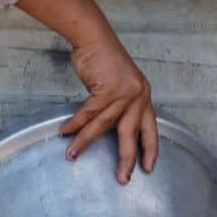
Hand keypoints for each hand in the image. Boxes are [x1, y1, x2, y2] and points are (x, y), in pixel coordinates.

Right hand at [62, 37, 157, 183]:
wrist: (94, 38)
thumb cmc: (104, 59)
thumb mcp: (121, 83)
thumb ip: (121, 104)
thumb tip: (112, 125)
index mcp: (143, 96)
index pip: (151, 127)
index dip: (150, 148)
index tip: (148, 167)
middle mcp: (138, 95)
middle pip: (132, 133)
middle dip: (127, 158)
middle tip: (123, 178)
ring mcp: (124, 93)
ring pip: (104, 125)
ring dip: (86, 141)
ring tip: (73, 155)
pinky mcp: (107, 90)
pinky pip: (89, 113)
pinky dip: (76, 124)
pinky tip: (66, 132)